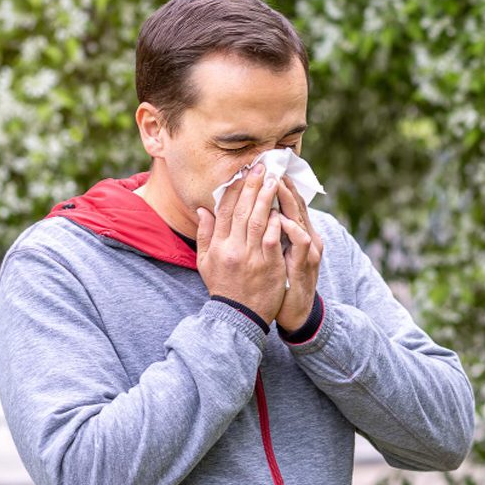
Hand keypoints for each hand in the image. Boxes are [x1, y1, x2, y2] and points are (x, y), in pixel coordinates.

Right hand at [195, 163, 286, 323]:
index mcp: (218, 246)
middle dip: (251, 187)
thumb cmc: (224, 287)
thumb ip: (205, 235)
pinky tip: (281, 208)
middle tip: (261, 168)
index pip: (224, 211)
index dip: (234, 190)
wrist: (239, 317)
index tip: (242, 174)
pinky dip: (276, 222)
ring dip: (266, 199)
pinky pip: (273, 239)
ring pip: (258, 221)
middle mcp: (233, 249)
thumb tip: (203, 210)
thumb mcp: (205, 263)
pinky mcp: (269, 266)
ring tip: (273, 180)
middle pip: (242, 211)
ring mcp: (252, 257)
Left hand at [273, 177, 323, 330]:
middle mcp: (306, 237)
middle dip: (284, 185)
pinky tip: (283, 220)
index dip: (278, 186)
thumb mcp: (277, 253)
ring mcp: (308, 250)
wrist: (295, 310)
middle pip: (296, 206)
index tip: (265, 168)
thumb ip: (269, 232)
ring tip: (277, 184)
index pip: (287, 204)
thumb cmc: (283, 280)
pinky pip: (301, 244)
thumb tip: (258, 213)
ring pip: (301, 219)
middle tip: (273, 166)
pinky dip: (293, 231)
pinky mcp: (306, 264)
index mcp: (296, 233)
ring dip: (290, 202)